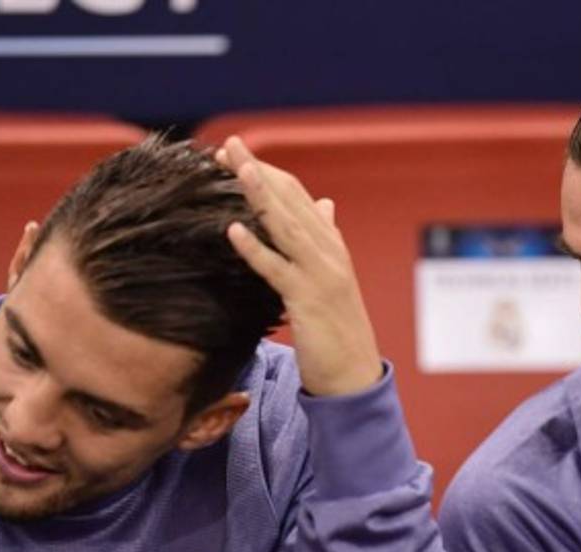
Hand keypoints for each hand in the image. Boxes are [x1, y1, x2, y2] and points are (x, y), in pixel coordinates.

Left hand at [218, 136, 382, 396]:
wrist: (354, 376)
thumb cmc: (337, 330)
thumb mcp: (331, 278)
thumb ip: (324, 240)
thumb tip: (325, 204)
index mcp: (331, 244)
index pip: (297, 195)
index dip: (267, 172)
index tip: (235, 155)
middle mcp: (328, 251)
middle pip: (290, 200)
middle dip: (257, 170)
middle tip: (226, 146)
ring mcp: (320, 274)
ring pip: (285, 224)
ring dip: (257, 193)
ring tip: (232, 167)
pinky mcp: (309, 300)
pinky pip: (277, 269)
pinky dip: (255, 248)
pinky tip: (233, 230)